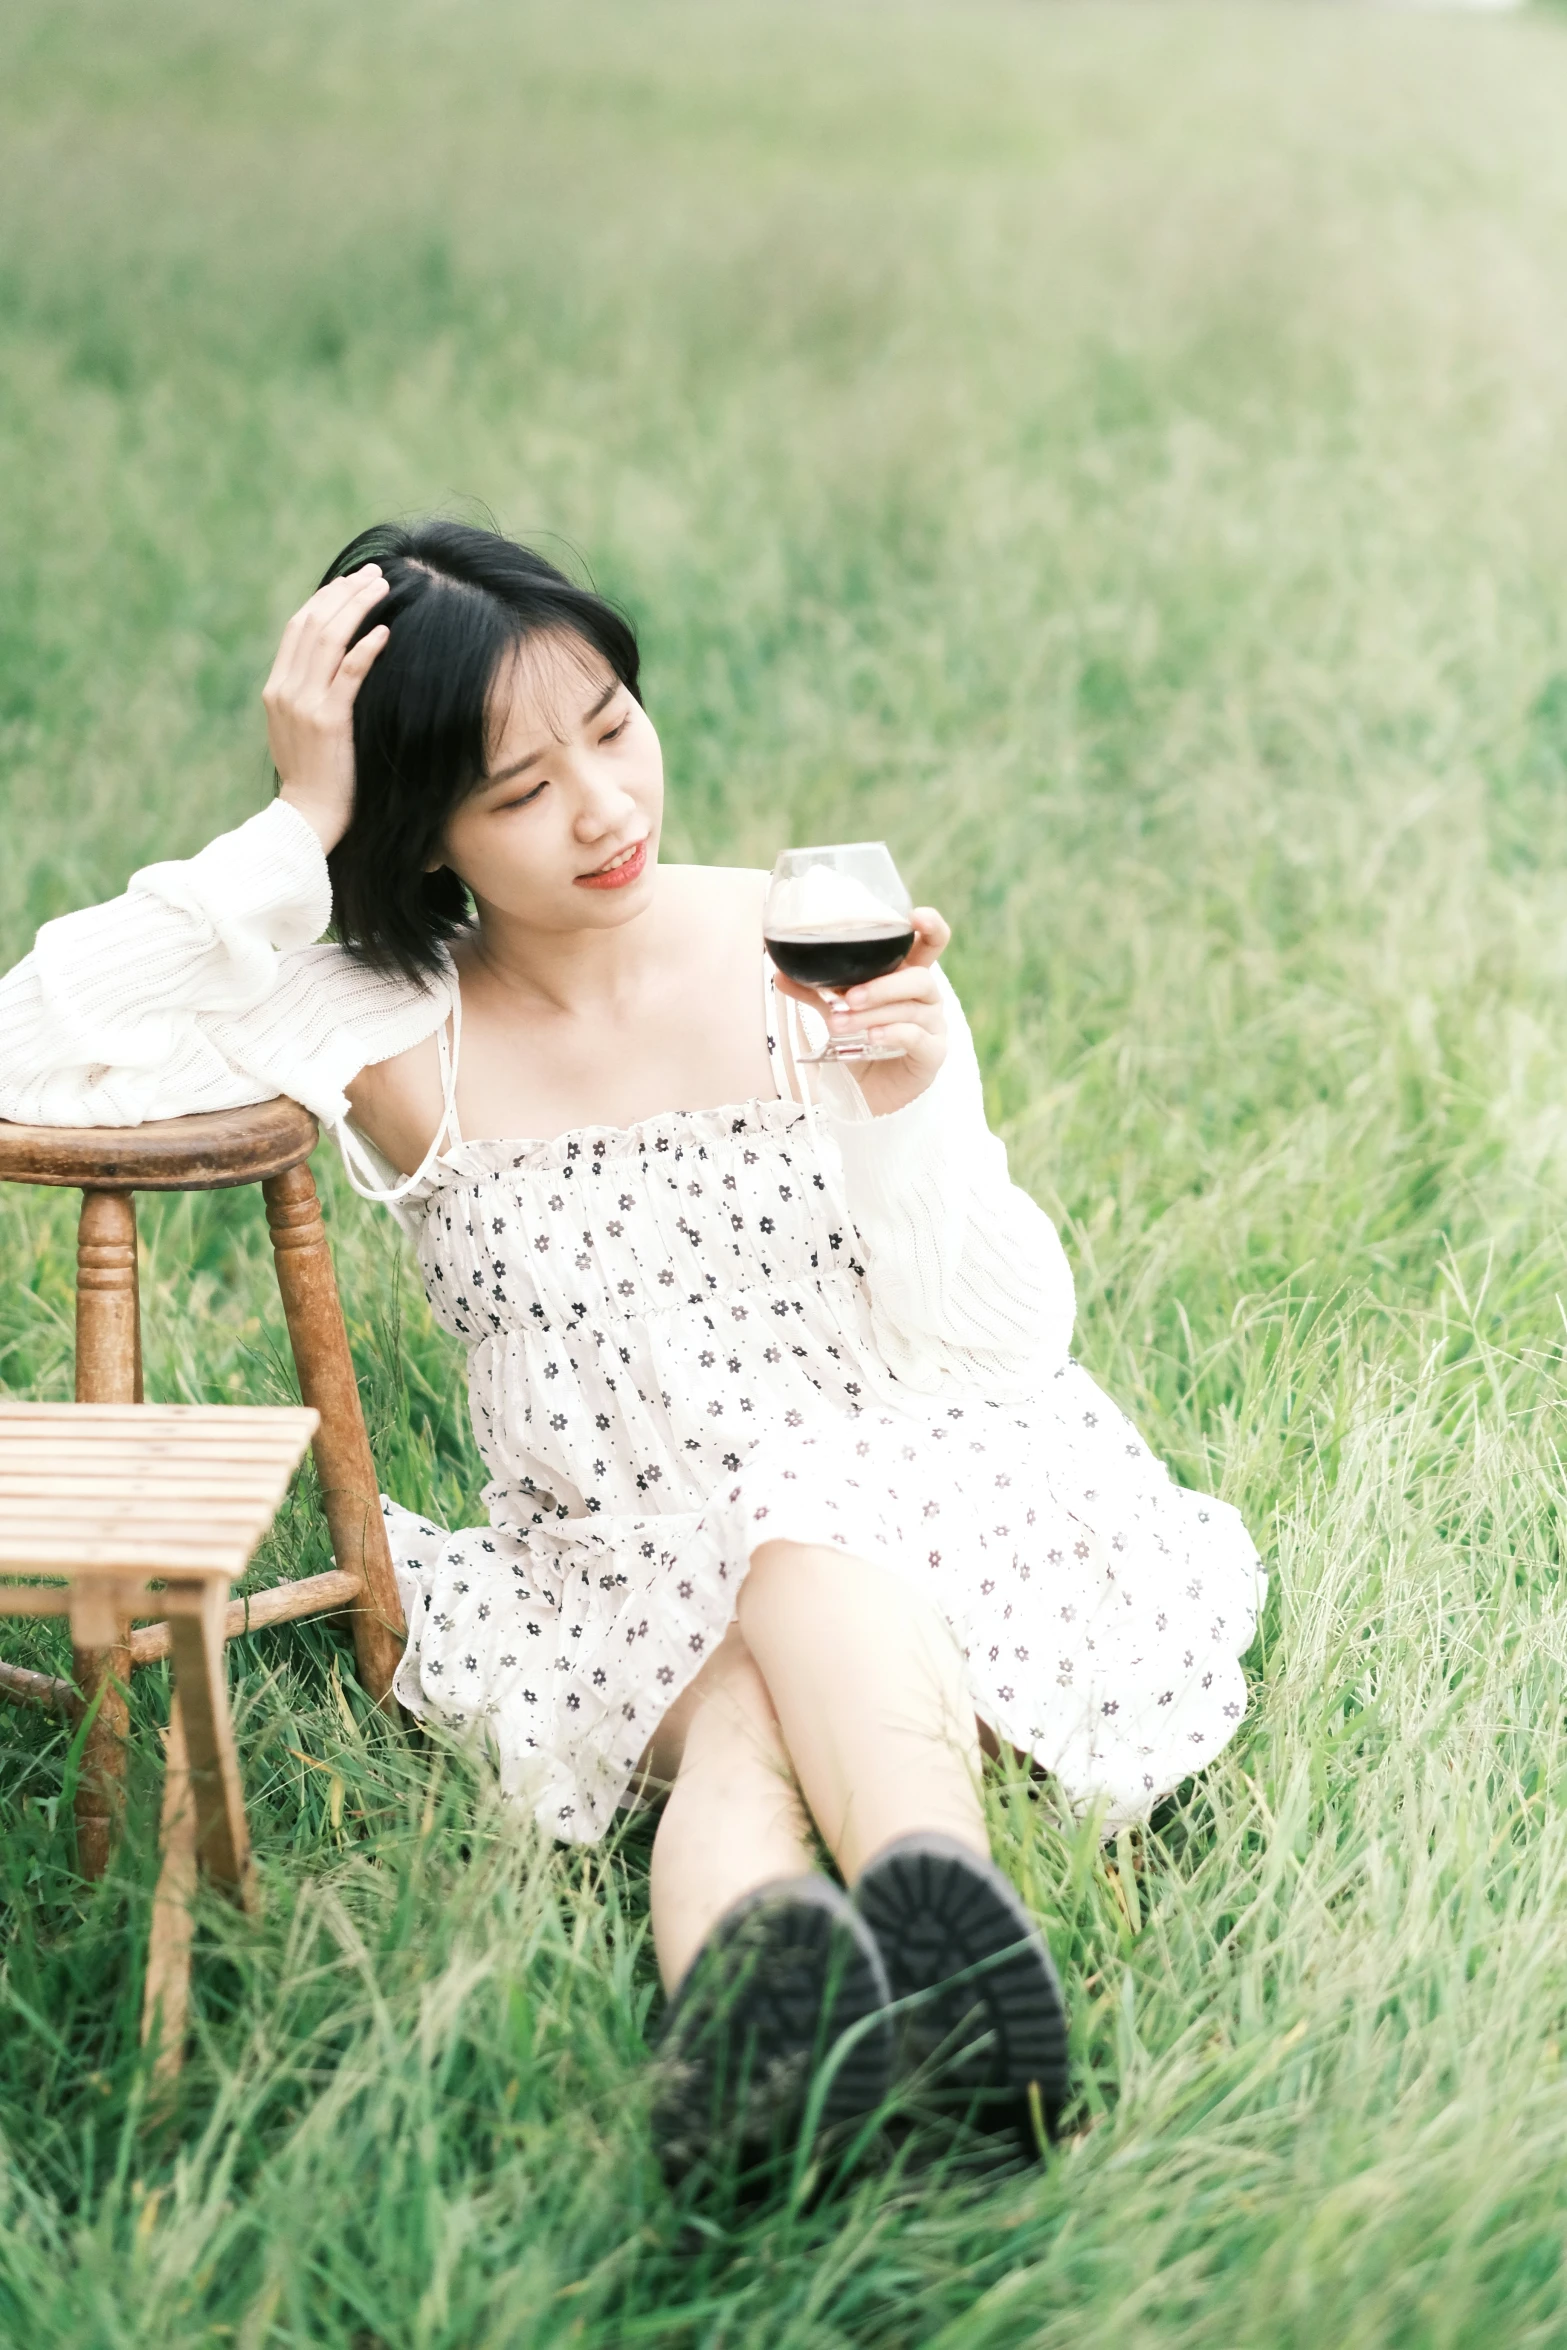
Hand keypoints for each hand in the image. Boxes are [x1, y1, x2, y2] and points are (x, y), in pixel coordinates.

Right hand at [263, 564, 389, 852]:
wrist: (307, 817)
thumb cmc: (313, 777)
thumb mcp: (300, 729)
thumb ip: (307, 696)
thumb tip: (329, 668)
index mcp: (276, 687)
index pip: (298, 627)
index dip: (326, 598)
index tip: (352, 582)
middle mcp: (284, 689)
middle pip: (312, 623)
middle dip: (345, 592)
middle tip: (375, 573)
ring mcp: (304, 704)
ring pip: (328, 639)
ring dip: (358, 608)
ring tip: (383, 589)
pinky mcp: (328, 721)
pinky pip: (348, 674)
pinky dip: (366, 648)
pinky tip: (385, 631)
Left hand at [772, 907, 950, 1115]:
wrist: (866, 1091)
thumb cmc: (858, 1043)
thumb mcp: (836, 1010)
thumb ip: (816, 991)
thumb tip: (780, 972)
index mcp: (907, 977)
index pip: (931, 945)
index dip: (931, 927)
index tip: (916, 917)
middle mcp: (926, 998)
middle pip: (920, 978)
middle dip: (882, 986)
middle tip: (848, 997)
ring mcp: (934, 1026)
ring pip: (911, 1010)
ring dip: (872, 1015)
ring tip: (839, 1024)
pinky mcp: (932, 1054)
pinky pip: (918, 1038)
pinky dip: (892, 1034)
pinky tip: (871, 1038)